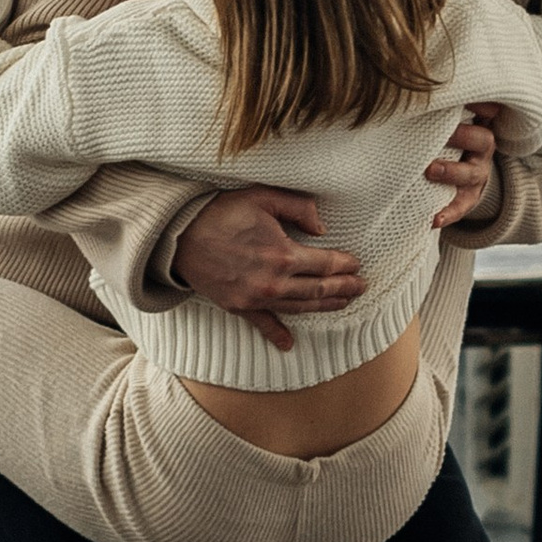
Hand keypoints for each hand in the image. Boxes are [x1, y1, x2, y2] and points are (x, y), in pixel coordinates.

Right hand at [172, 187, 362, 353]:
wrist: (179, 236)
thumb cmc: (221, 212)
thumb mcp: (263, 197)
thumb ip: (299, 207)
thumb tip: (322, 228)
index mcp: (282, 254)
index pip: (326, 264)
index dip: (345, 265)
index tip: (357, 264)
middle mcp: (273, 282)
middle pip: (319, 289)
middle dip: (344, 288)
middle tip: (361, 287)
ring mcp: (256, 298)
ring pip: (300, 307)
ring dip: (325, 306)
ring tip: (343, 303)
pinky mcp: (239, 307)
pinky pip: (263, 324)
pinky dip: (277, 335)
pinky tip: (289, 344)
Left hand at [426, 107, 500, 229]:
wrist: (456, 173)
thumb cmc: (445, 137)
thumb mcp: (448, 118)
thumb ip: (441, 103)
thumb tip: (412, 69)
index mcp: (479, 125)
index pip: (491, 110)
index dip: (485, 104)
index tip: (470, 96)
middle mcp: (482, 149)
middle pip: (484, 140)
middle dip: (462, 136)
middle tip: (442, 132)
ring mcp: (477, 175)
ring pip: (472, 174)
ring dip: (452, 171)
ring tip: (430, 171)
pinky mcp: (467, 198)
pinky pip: (461, 207)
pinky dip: (448, 213)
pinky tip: (433, 219)